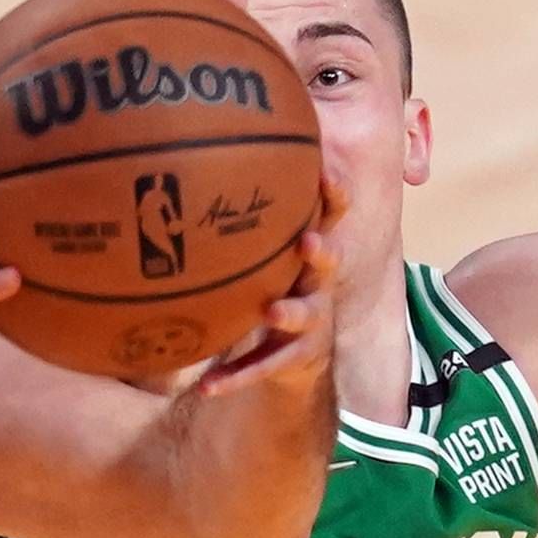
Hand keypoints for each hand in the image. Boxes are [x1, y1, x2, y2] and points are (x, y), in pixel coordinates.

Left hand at [194, 167, 346, 398]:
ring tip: (273, 311)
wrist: (290, 359)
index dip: (333, 196)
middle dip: (322, 250)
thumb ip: (247, 213)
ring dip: (292, 312)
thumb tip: (204, 153)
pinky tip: (207, 384)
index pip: (331, 217)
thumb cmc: (272, 286)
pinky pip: (263, 369)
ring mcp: (310, 325)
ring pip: (308, 316)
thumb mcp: (266, 250)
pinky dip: (235, 377)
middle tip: (307, 241)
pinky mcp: (292, 360)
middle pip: (330, 263)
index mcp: (310, 253)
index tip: (325, 174)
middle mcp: (318, 285)